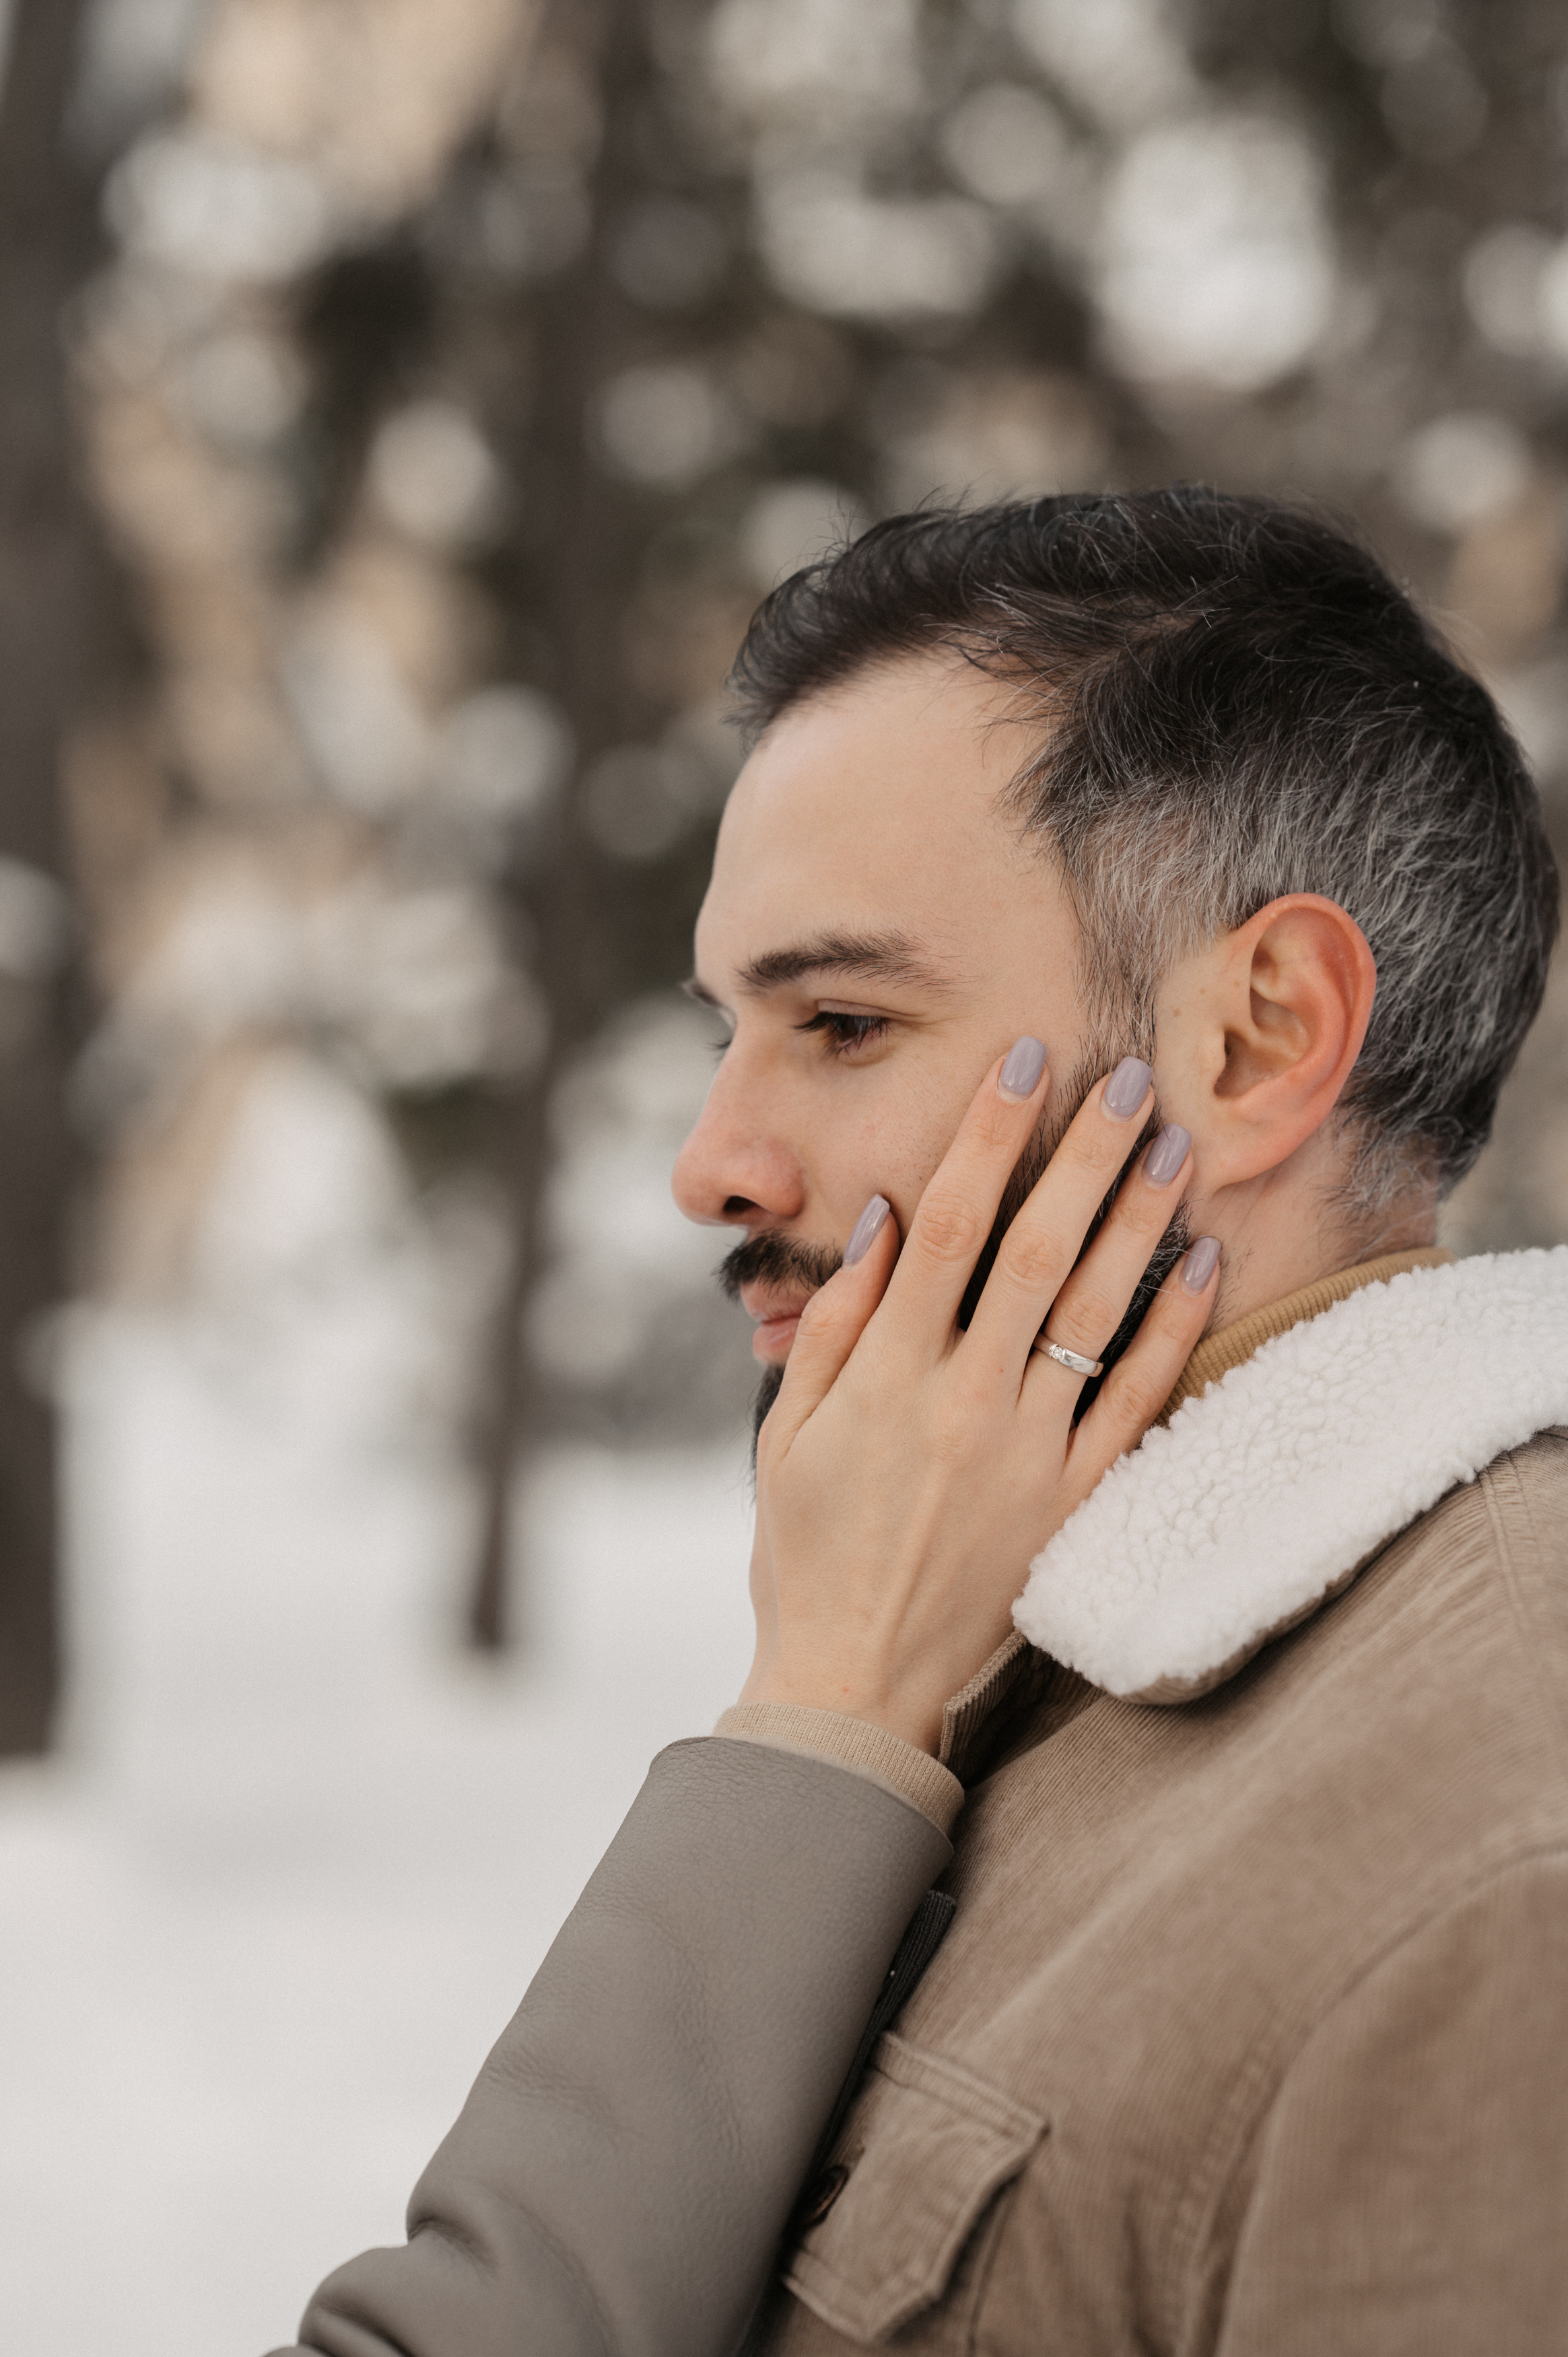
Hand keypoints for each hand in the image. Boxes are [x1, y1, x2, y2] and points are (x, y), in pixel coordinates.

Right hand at [738, 1045, 1219, 1752]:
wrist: (855, 1684)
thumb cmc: (804, 1553)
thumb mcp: (786, 1433)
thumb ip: (834, 1324)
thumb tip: (881, 1219)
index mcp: (887, 1375)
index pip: (949, 1225)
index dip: (987, 1136)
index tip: (1022, 1065)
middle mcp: (965, 1401)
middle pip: (1038, 1249)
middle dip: (1085, 1154)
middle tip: (1131, 1076)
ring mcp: (1027, 1453)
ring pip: (1097, 1313)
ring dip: (1140, 1221)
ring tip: (1178, 1145)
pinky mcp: (1072, 1503)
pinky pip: (1136, 1404)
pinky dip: (1174, 1331)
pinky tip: (1207, 1266)